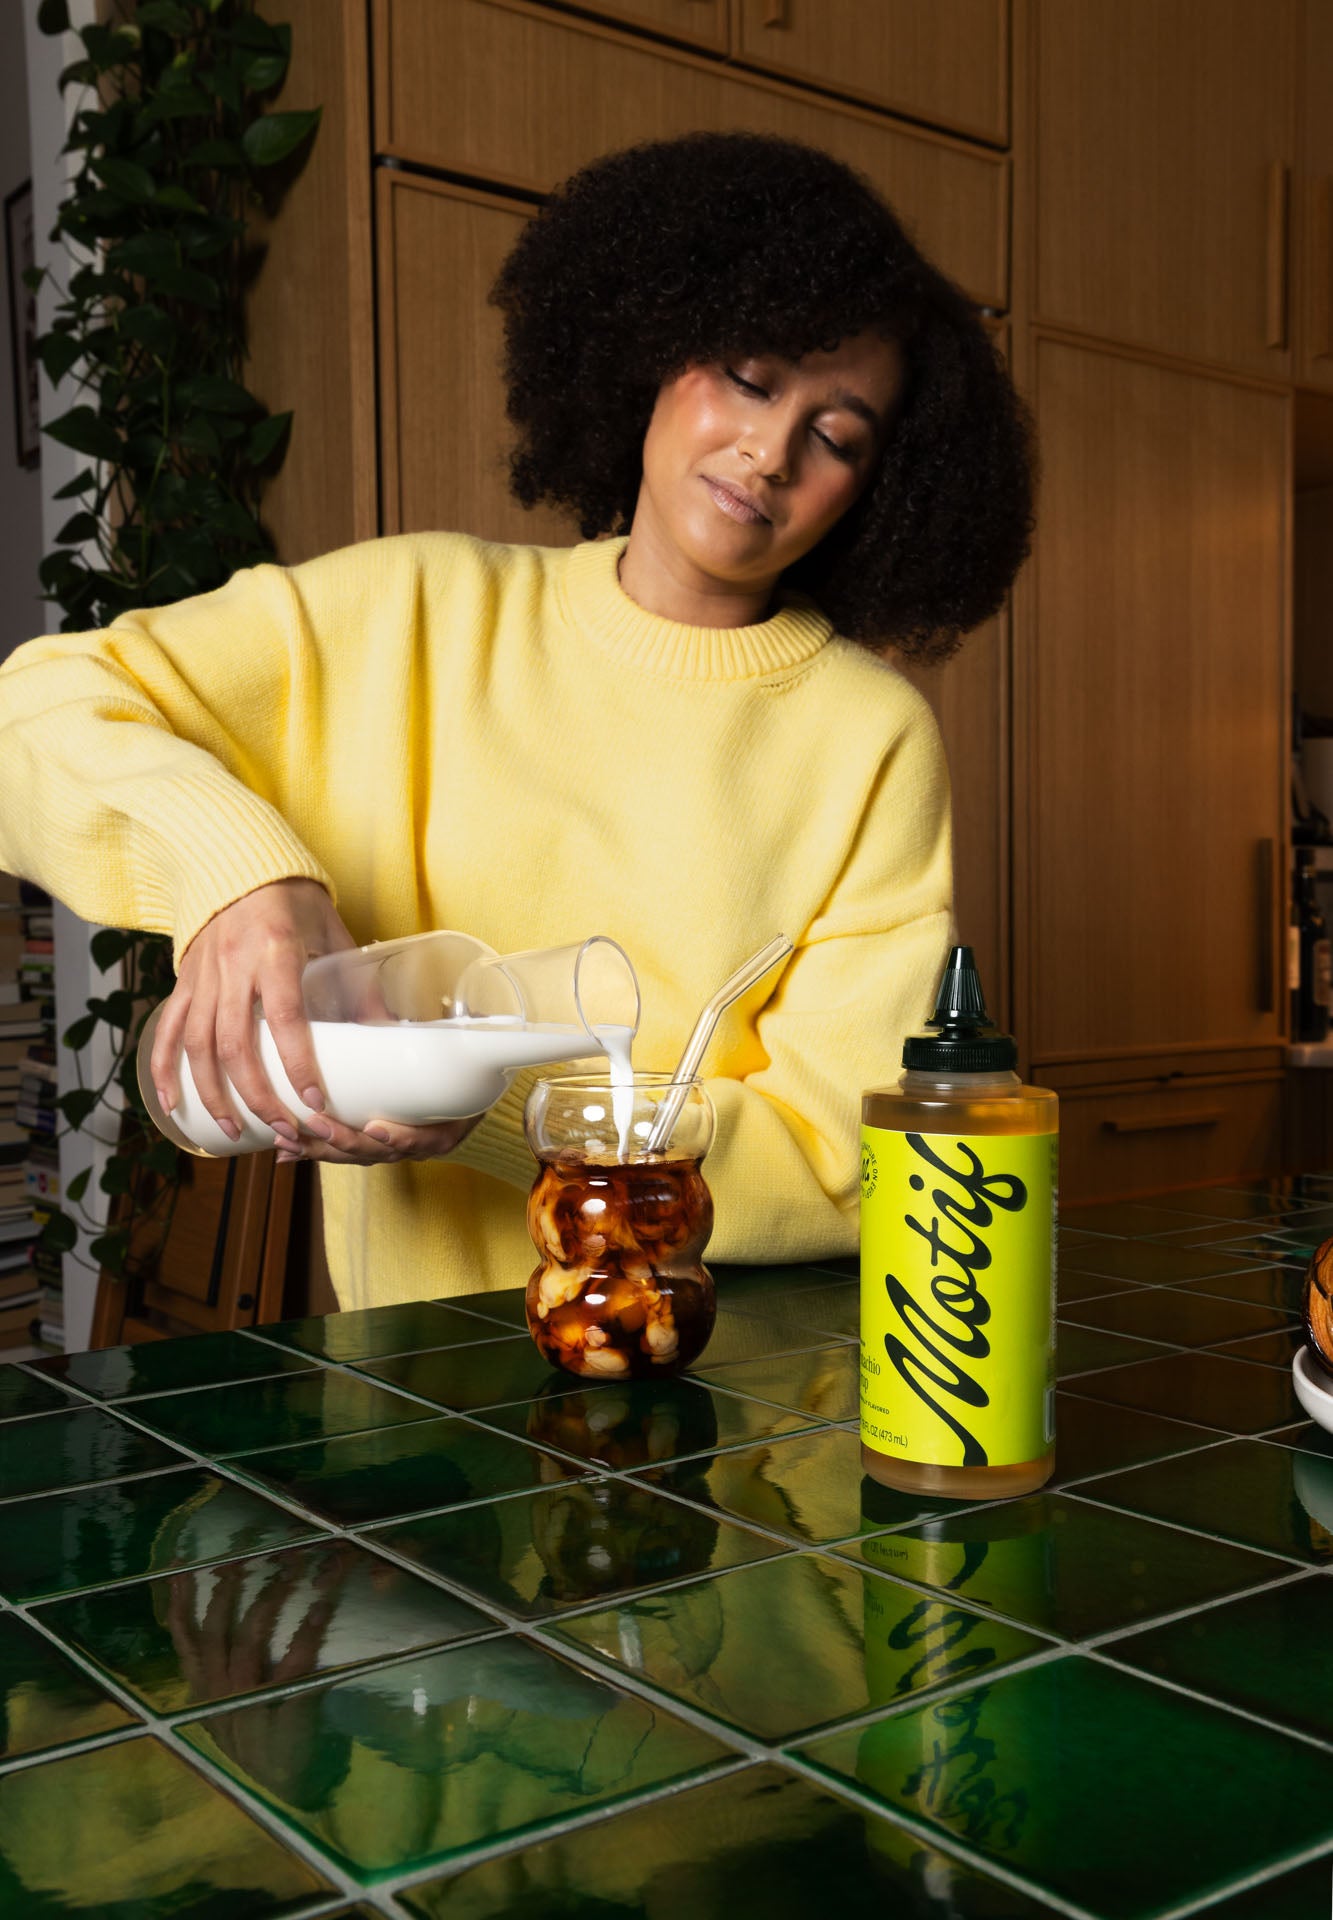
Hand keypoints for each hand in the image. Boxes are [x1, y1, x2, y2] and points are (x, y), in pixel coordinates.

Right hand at [150, 878, 481, 1165]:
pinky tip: (174, 1105)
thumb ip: (355, 983)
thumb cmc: (294, 900)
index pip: (285, 1017)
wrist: (240, 864)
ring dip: (214, 1095)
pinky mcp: (184, 981)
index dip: (298, 1064)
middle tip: (284, 1132)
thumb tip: (387, 1035)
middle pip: (235, 1044)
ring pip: (198, 1045)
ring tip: (233, 1133)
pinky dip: (165, 1070)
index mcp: (275, 950)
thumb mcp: (333, 932)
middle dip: (258, 1097)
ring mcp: (203, 975)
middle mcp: (233, 966)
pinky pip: (168, 1029)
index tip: (316, 1102)